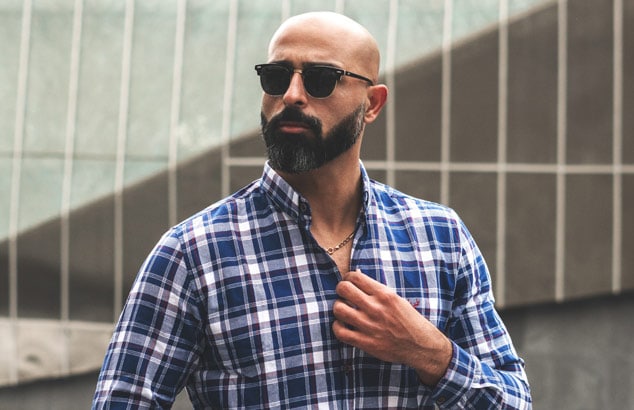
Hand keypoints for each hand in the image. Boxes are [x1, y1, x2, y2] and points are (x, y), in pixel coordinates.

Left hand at [332, 269, 452, 385]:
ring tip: (344, 310)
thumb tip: (357, 279)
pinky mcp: (366, 342)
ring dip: (339, 308)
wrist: (420, 345)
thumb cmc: (409, 320)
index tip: (349, 283)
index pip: (355, 277)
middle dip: (341, 290)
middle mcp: (376, 308)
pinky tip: (344, 325)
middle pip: (344, 289)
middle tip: (344, 295)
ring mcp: (369, 325)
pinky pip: (340, 332)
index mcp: (384, 294)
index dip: (348, 278)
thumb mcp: (396, 299)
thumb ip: (377, 291)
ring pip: (339, 309)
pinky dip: (338, 327)